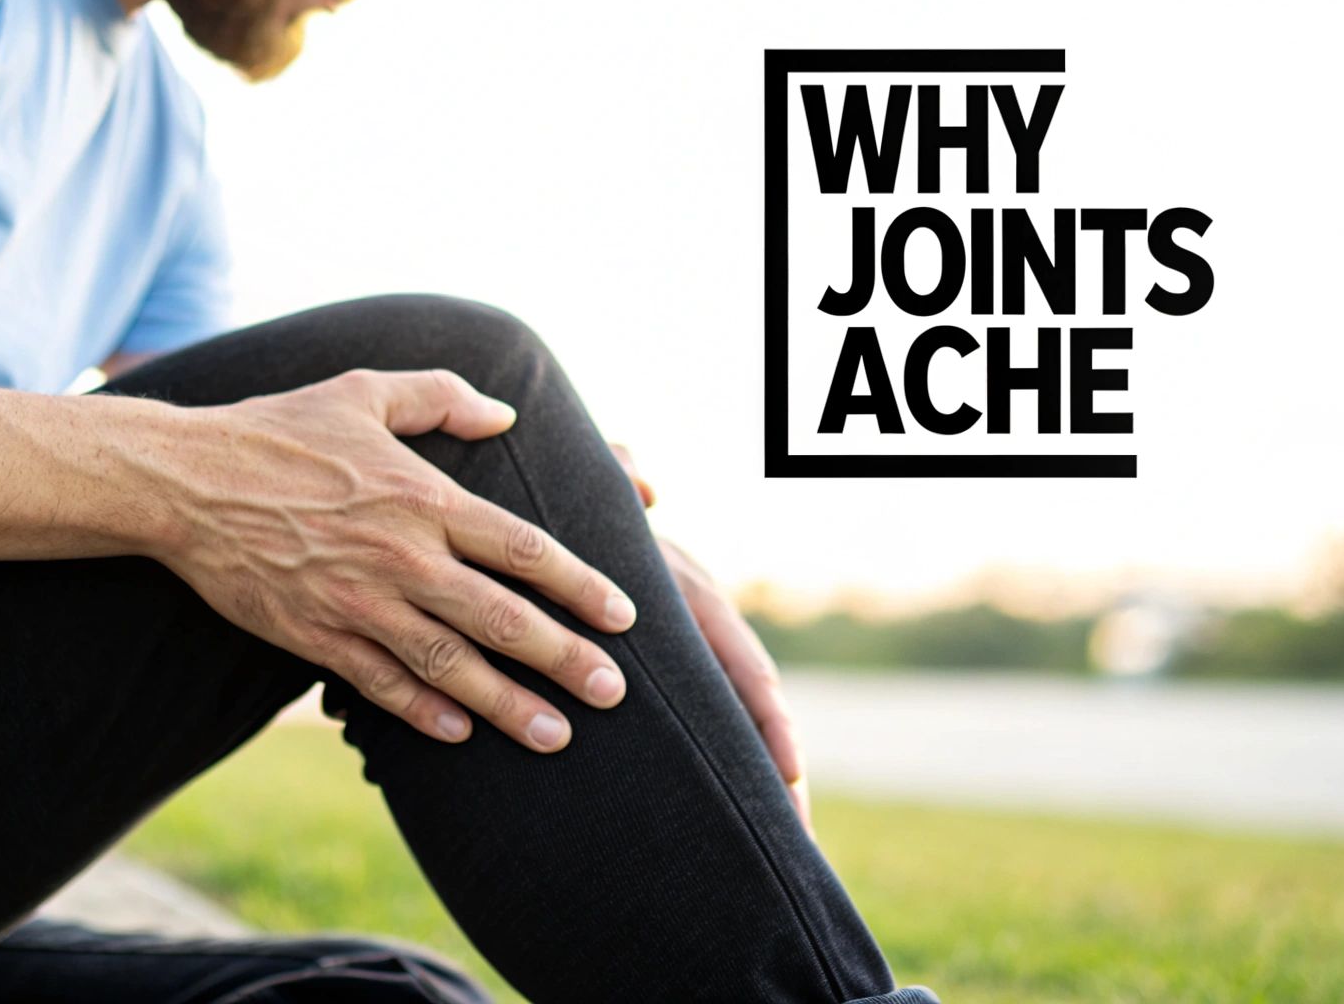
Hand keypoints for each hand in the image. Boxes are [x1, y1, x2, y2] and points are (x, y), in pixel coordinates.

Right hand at [153, 368, 636, 751]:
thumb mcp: (362, 391)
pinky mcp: (315, 636)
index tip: (622, 617)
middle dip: (564, 660)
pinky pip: (381, 685)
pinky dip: (424, 713)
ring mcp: (358, 604)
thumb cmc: (277, 430)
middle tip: (612, 694)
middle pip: (501, 619)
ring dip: (508, 705)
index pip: (522, 549)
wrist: (182, 481)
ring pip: (450, 666)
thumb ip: (440, 396)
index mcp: (423, 498)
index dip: (580, 586)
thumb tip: (506, 413)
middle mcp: (401, 558)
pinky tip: (461, 734)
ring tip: (556, 735)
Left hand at [610, 445, 812, 833]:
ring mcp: (679, 664)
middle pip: (750, 720)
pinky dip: (709, 784)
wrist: (548, 530)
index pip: (746, 669)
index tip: (791, 776)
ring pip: (725, 736)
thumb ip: (618, 481)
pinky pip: (692, 739)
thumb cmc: (577, 509)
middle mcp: (697, 639)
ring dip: (751, 794)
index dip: (771, 723)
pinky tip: (708, 838)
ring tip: (765, 862)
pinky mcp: (659, 684)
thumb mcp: (598, 495)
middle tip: (796, 846)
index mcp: (692, 600)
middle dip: (780, 781)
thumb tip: (645, 484)